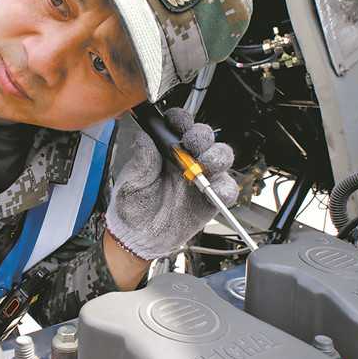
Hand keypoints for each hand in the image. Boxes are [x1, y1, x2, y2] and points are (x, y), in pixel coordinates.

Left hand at [105, 108, 238, 260]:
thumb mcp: (131, 182)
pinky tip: (214, 191)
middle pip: (204, 137)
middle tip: (192, 144)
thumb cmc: (132, 207)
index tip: (177, 123)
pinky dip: (225, 188)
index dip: (180, 120)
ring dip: (217, 156)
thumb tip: (144, 138)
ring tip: (206, 164)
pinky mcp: (209, 201)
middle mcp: (185, 161)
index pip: (178, 125)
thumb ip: (141, 161)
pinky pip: (226, 190)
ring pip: (220, 158)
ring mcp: (200, 179)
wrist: (138, 238)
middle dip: (201, 135)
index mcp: (165, 151)